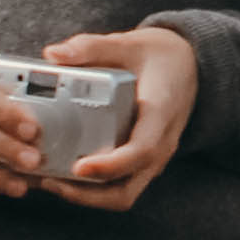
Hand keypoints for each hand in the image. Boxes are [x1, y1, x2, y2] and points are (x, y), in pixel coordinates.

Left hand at [34, 25, 198, 212]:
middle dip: (86, 195)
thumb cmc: (161, 56)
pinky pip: (118, 186)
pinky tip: (61, 174)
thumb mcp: (131, 43)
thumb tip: (52, 54)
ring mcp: (152, 157)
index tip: (79, 167)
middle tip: (49, 181)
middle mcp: (160, 143)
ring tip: (48, 182)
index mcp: (160, 113)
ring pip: (121, 195)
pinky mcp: (141, 162)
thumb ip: (92, 47)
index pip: (142, 150)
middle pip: (127, 189)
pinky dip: (90, 189)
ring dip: (85, 196)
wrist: (192, 66)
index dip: (110, 165)